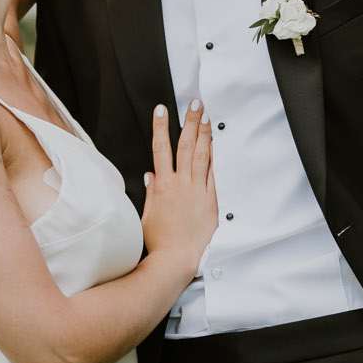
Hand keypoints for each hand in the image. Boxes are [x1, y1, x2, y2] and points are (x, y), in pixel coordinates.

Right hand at [141, 100, 216, 271]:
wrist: (176, 259)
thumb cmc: (159, 241)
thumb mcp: (146, 215)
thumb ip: (150, 193)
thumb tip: (150, 175)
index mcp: (162, 186)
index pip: (160, 148)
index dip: (161, 127)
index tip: (162, 109)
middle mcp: (180, 184)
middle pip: (185, 145)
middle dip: (189, 122)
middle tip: (194, 103)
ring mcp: (197, 191)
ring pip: (201, 155)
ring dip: (204, 133)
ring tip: (206, 116)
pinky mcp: (210, 200)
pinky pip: (213, 174)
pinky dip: (214, 157)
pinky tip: (216, 145)